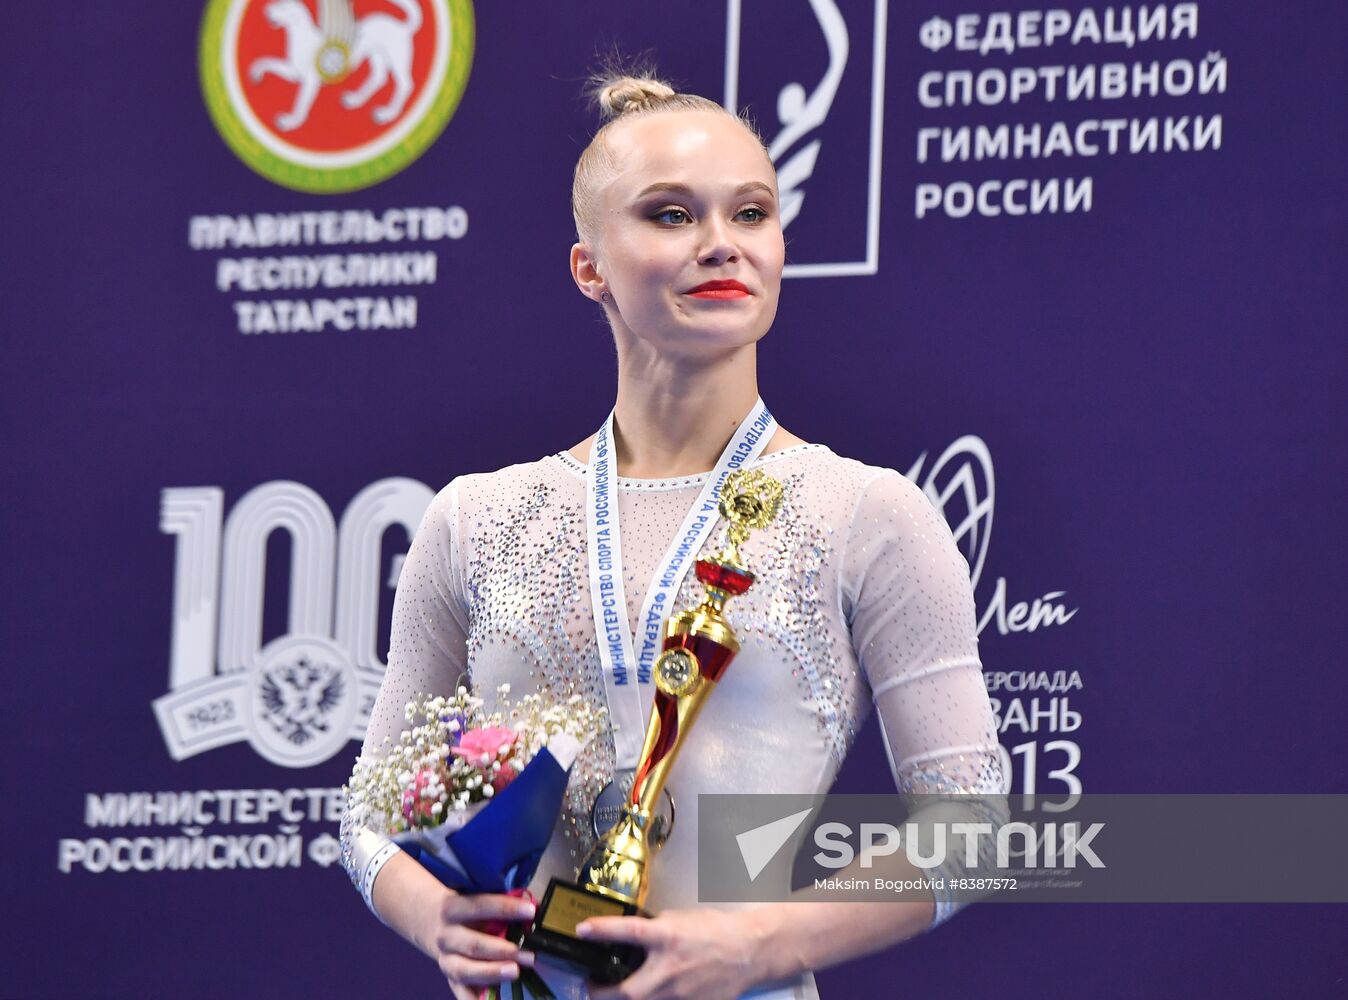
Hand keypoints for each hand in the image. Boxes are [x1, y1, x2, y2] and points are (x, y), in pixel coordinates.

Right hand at [433, 890, 536, 999]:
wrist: (434, 924)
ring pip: (466, 970)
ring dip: (492, 973)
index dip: (505, 908)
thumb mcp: (477, 899)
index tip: (530, 911)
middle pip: (473, 945)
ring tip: (515, 972)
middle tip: (528, 955)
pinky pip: (462, 994)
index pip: (479, 906)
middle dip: (503, 950)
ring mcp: (446, 960)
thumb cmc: (466, 911)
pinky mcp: (451, 980)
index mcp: (451, 908)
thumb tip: (532, 908)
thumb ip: (501, 903)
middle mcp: (446, 936)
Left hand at [578, 908, 766, 999]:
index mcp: (667, 937)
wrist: (749, 952)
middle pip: (625, 992)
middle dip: (600, 993)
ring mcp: (679, 994)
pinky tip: (649, 994)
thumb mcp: (680, 919)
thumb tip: (632, 938)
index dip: (601, 930)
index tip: (581, 930)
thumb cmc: (715, 930)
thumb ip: (654, 929)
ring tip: (614, 992)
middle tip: (591, 986)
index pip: (627, 932)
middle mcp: (669, 969)